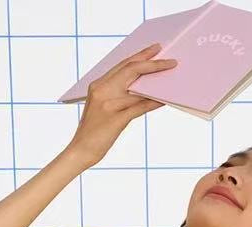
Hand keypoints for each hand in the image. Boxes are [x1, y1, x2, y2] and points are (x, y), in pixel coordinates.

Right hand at [65, 42, 177, 166]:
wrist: (81, 151)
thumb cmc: (93, 132)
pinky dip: (153, 102)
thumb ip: (116, 96)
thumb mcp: (102, 108)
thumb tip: (141, 89)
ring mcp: (109, 104)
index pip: (121, 65)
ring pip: (137, 86)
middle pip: (130, 69)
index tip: (154, 49)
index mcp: (97, 85)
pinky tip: (164, 100)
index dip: (139, 56)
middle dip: (150, 60)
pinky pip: (139, 107)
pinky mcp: (116, 119)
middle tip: (167, 57)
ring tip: (170, 75)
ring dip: (156, 79)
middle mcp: (102, 90)